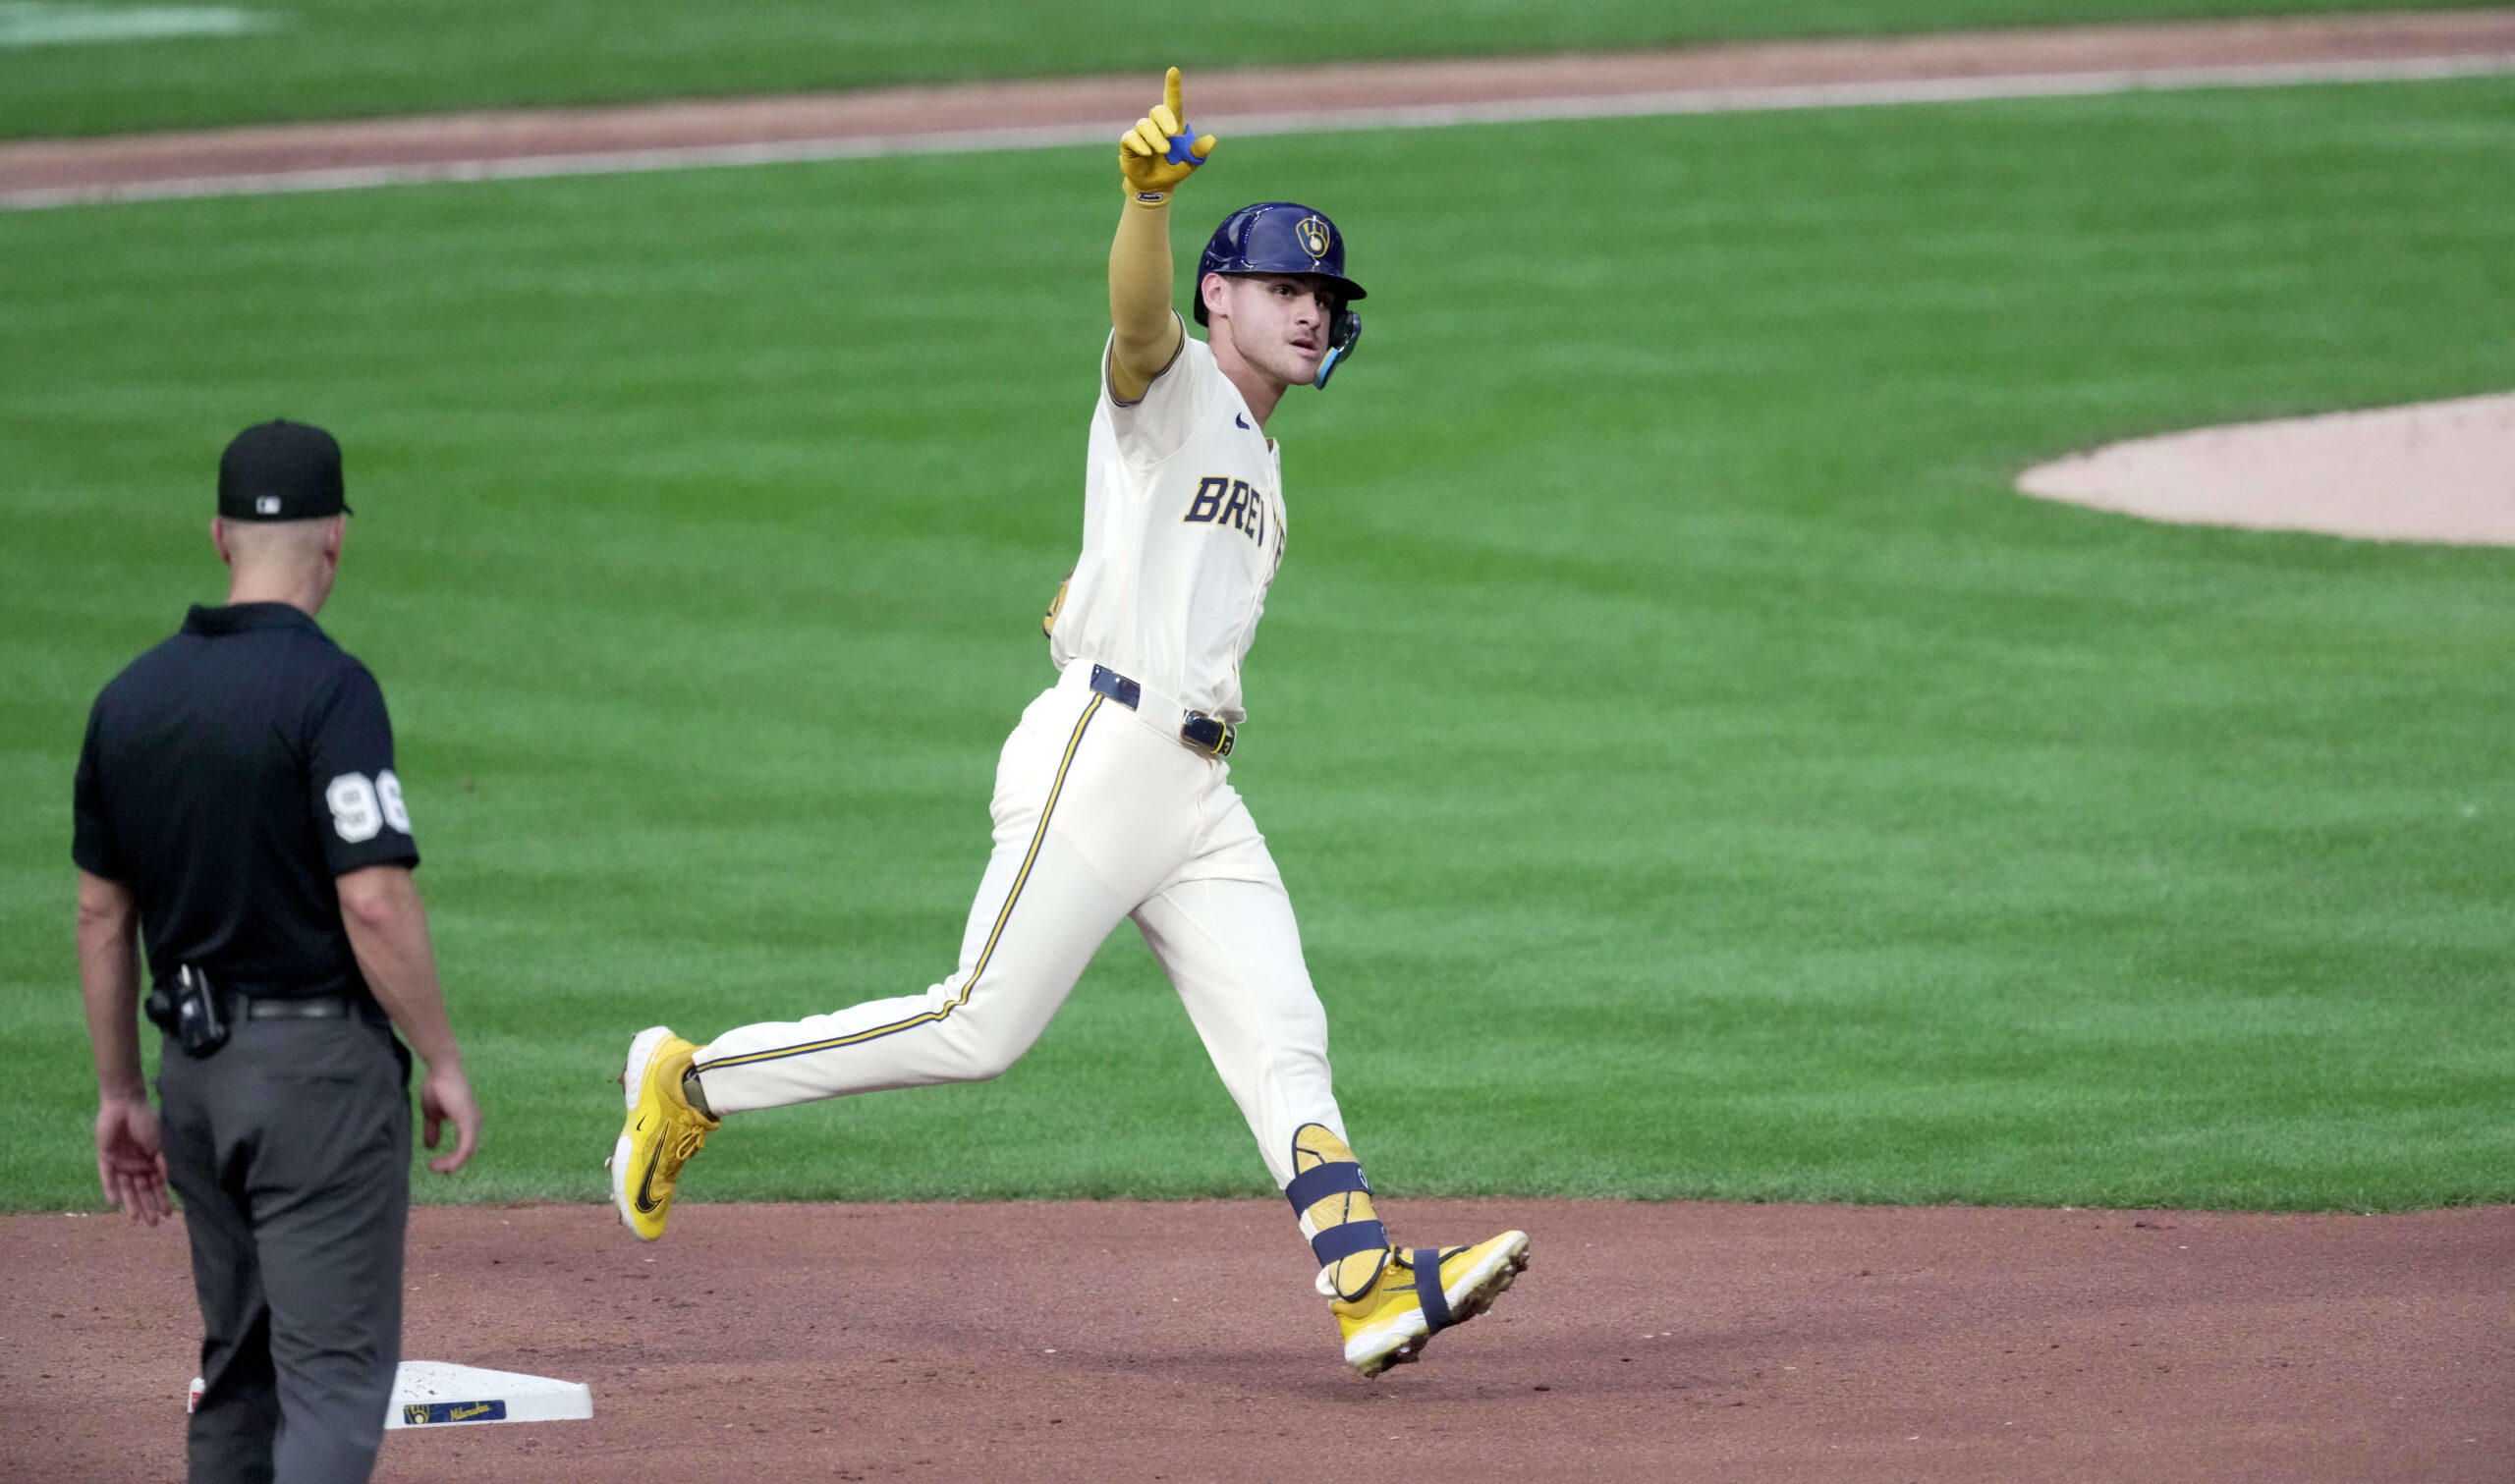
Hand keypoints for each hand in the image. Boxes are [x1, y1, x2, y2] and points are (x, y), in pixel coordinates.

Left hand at [95, 1095, 169, 1225]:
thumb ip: (162, 1163)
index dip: (163, 1199)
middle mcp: (137, 1164)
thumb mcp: (159, 1144)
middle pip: (142, 1190)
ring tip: (135, 1219)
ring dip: (131, 1202)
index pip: (158, 1185)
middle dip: (148, 1206)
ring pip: (126, 1187)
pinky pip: (107, 1177)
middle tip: (153, 1224)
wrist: (125, 1105)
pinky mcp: (106, 1158)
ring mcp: (121, 1162)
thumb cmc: (146, 1122)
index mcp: (152, 1160)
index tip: (170, 1214)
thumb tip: (168, 1181)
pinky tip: (114, 1202)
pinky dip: (110, 1189)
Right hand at [419, 1060, 480, 1174]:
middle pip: (467, 1153)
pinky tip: (443, 1164)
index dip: (452, 1159)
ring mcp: (473, 1123)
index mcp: (468, 1122)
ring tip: (434, 1167)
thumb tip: (431, 1147)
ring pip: (467, 1153)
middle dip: (451, 1164)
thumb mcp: (433, 1114)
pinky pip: (465, 1147)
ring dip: (451, 1164)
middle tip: (435, 1169)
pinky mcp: (469, 1122)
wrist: (441, 1070)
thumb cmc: (437, 1088)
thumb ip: (434, 1130)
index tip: (436, 1165)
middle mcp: (475, 1123)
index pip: (464, 1148)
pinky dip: (455, 1159)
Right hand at [1119, 67, 1214, 199]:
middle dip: (1165, 120)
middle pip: (1158, 110)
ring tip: (1163, 151)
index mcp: (1173, 125)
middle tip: (1172, 134)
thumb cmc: (1175, 169)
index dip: (1173, 86)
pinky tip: (1147, 153)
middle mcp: (1156, 125)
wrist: (1156, 187)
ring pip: (1145, 125)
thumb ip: (1200, 151)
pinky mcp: (1129, 143)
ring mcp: (1141, 133)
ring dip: (1155, 138)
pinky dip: (1140, 144)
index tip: (1174, 71)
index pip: (1172, 101)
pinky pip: (1131, 137)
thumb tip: (1212, 139)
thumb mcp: (1191, 162)